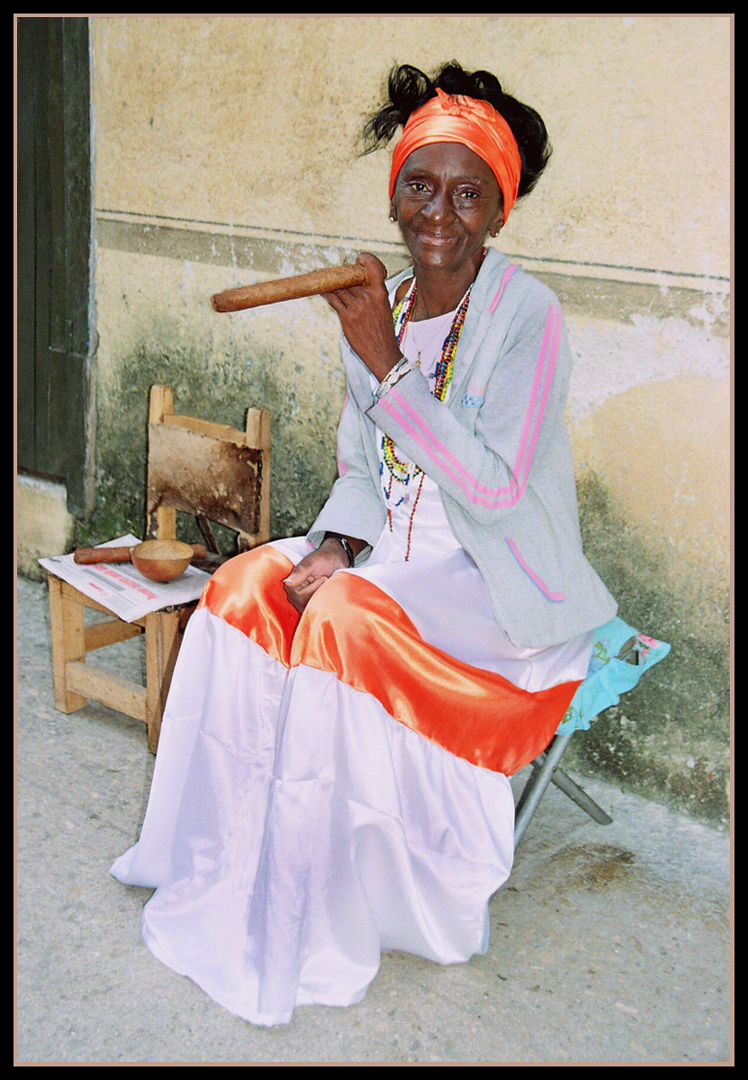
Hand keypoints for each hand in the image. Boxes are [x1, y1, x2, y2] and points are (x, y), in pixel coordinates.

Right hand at [282, 541, 348, 613]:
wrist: (336, 560)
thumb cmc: (324, 559)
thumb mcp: (313, 562)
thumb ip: (301, 571)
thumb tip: (287, 583)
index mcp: (291, 584)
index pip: (298, 596)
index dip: (313, 588)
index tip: (322, 578)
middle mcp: (294, 596)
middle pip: (304, 604)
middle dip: (319, 592)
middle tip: (326, 580)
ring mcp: (302, 603)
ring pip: (311, 609)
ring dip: (323, 597)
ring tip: (327, 585)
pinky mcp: (311, 607)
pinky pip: (317, 611)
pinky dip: (325, 602)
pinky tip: (328, 592)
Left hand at [323, 252, 402, 382]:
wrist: (382, 352)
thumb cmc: (382, 331)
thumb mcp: (383, 308)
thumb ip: (371, 294)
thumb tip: (354, 284)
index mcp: (380, 292)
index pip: (372, 266)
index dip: (364, 259)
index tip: (358, 259)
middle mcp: (368, 297)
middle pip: (351, 278)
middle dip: (343, 277)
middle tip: (338, 275)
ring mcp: (356, 306)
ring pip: (340, 288)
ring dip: (333, 285)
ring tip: (328, 283)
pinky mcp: (346, 316)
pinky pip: (333, 299)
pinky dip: (327, 294)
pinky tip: (323, 292)